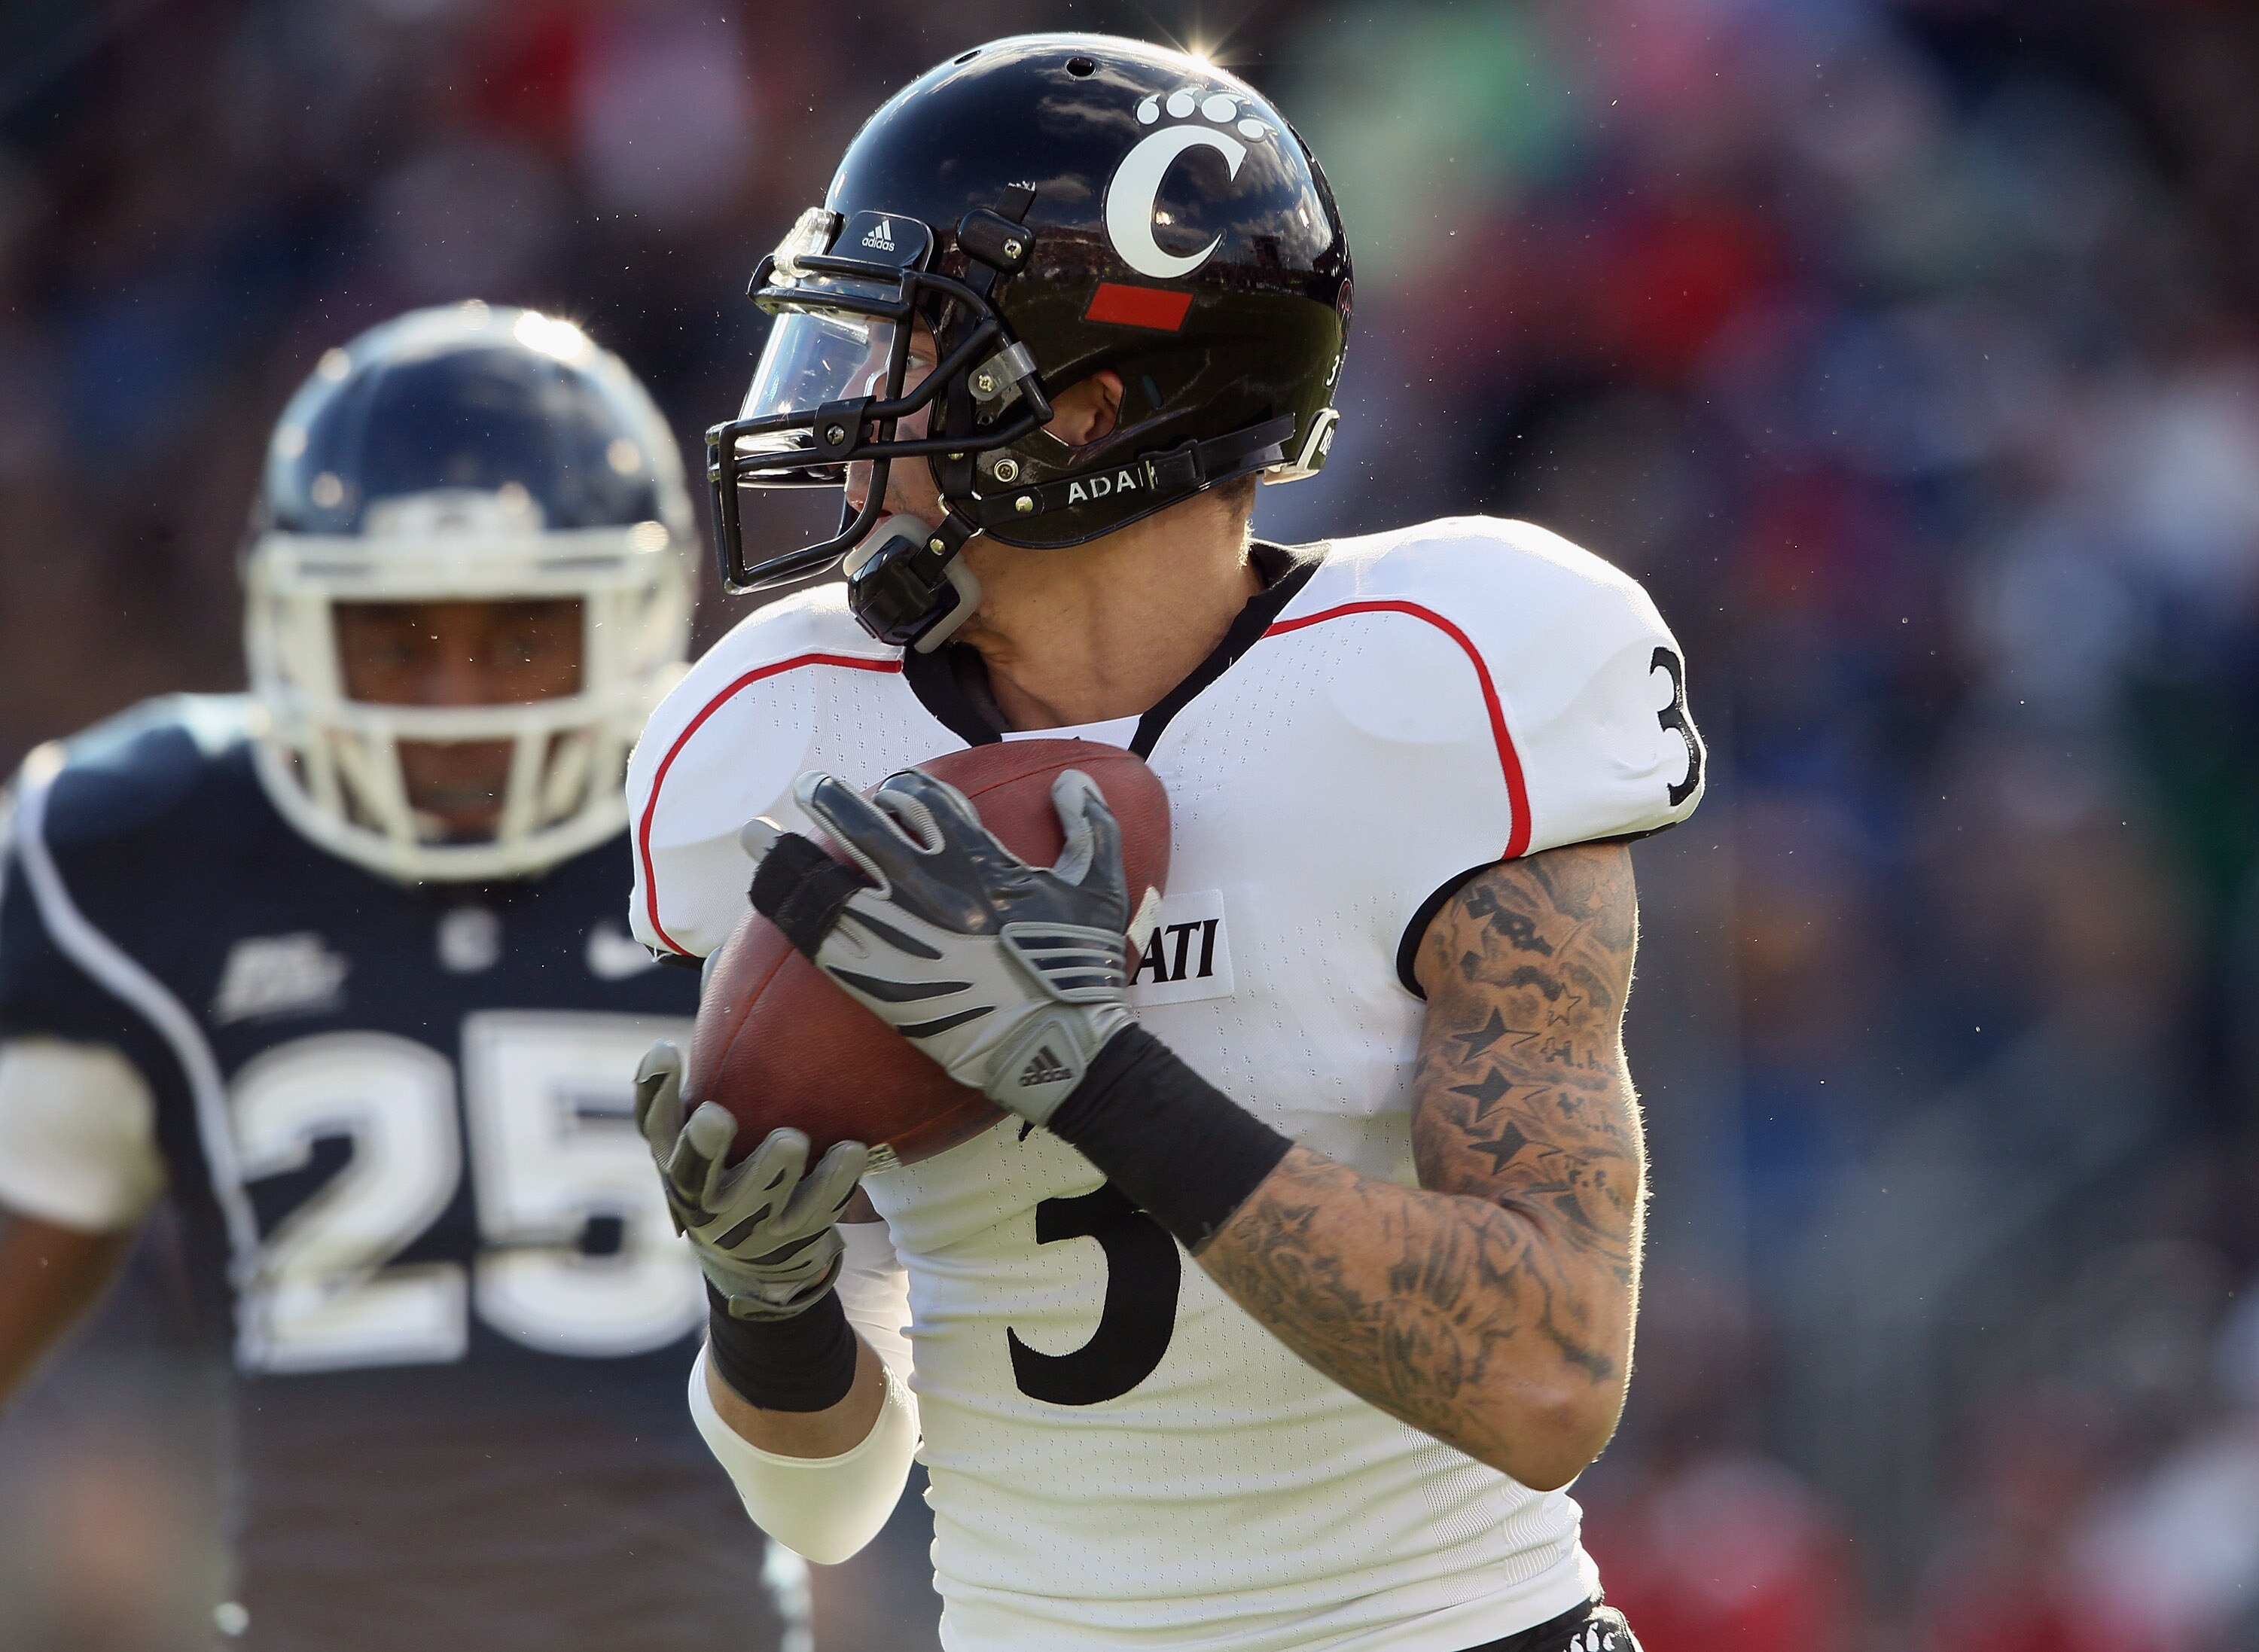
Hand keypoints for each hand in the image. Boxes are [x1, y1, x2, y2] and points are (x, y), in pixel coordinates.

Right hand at [634, 1041, 867, 1320]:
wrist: (759, 1260)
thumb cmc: (736, 1162)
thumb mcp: (720, 1119)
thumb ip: (725, 1052)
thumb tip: (734, 953)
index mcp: (676, 1156)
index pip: (653, 1123)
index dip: (653, 1090)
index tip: (665, 1049)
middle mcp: (701, 1191)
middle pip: (692, 1171)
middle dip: (704, 1147)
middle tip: (716, 1119)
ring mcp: (745, 1222)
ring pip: (756, 1194)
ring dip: (772, 1166)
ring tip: (789, 1140)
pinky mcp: (791, 1238)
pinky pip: (815, 1209)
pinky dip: (833, 1181)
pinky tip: (851, 1150)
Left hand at [745, 766, 1131, 1123]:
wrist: (1053, 1045)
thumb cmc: (1078, 968)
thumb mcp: (1099, 887)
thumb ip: (1091, 825)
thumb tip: (1072, 779)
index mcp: (976, 859)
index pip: (924, 800)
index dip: (903, 789)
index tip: (893, 793)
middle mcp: (928, 888)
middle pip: (861, 825)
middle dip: (831, 799)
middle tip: (814, 788)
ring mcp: (895, 935)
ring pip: (823, 878)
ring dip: (786, 853)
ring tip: (757, 837)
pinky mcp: (875, 981)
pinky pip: (815, 938)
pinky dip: (787, 910)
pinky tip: (766, 895)